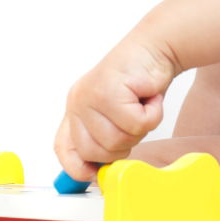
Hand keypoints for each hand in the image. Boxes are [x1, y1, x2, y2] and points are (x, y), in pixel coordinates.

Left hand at [54, 29, 177, 181]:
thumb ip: (104, 138)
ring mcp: (91, 96)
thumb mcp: (115, 113)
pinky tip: (149, 96)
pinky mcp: (109, 91)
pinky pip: (136, 124)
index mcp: (76, 109)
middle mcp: (78, 102)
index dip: (77, 168)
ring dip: (140, 127)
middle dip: (122, 145)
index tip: (96, 173)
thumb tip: (99, 172)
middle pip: (93, 152)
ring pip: (116, 141)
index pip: (63, 148)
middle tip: (134, 121)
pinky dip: (151, 115)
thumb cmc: (140, 81)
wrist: (155, 47)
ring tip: (141, 104)